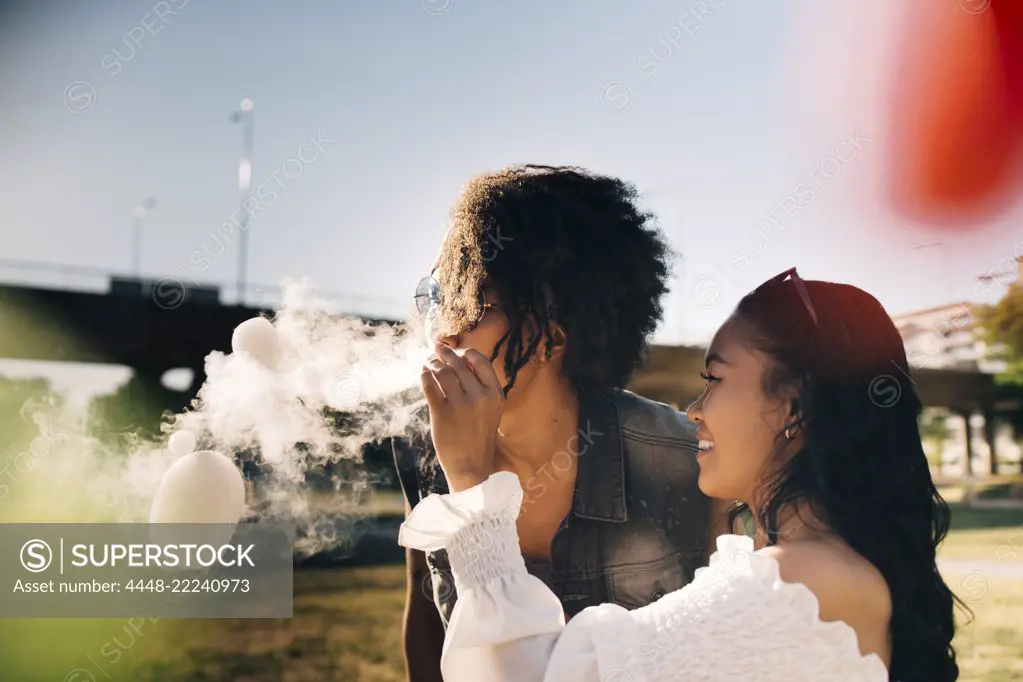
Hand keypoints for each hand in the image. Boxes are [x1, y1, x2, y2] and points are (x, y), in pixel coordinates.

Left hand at [420, 344, 503, 491]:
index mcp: (495, 394)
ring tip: (428, 363)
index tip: (456, 350)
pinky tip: (424, 374)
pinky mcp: (442, 413)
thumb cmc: (478, 434)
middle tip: (436, 349)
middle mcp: (479, 397)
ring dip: (433, 363)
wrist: (471, 465)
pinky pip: (430, 385)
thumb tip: (461, 359)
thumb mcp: (491, 409)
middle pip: (459, 364)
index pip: (481, 361)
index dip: (466, 351)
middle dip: (445, 354)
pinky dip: (425, 376)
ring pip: (443, 372)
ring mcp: (460, 405)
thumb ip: (481, 386)